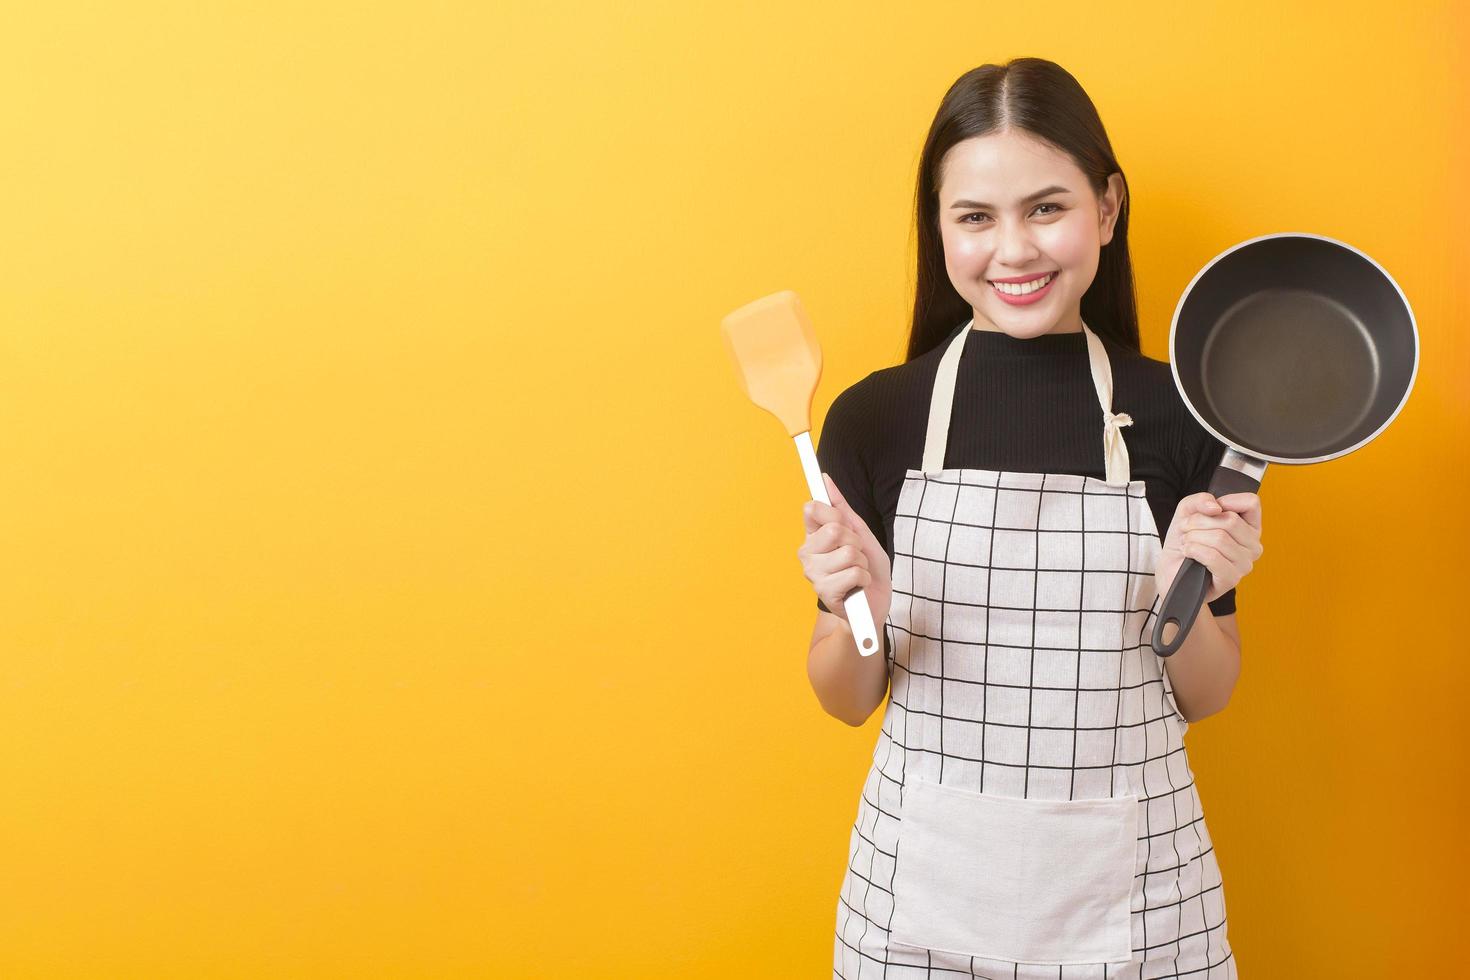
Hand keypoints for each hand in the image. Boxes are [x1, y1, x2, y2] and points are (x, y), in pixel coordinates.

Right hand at [798, 473, 891, 624]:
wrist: (874, 604)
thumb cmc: (867, 568)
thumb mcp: (859, 533)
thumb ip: (841, 508)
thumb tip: (825, 479)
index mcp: (812, 535)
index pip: (812, 508)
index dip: (835, 515)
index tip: (843, 525)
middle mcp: (807, 553)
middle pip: (835, 529)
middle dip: (856, 541)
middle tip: (856, 555)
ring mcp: (813, 573)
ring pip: (849, 552)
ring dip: (862, 563)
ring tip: (857, 573)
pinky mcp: (824, 592)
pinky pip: (854, 573)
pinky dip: (864, 579)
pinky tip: (857, 587)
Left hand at [1155, 492, 1263, 602]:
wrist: (1171, 569)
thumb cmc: (1185, 540)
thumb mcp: (1188, 512)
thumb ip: (1200, 500)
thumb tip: (1215, 506)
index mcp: (1249, 527)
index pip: (1251, 502)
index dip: (1225, 501)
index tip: (1209, 511)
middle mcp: (1253, 546)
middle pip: (1231, 520)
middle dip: (1198, 521)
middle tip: (1186, 529)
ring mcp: (1244, 564)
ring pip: (1220, 538)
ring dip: (1193, 537)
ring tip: (1186, 542)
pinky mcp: (1231, 579)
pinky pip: (1213, 556)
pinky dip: (1193, 550)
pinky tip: (1188, 552)